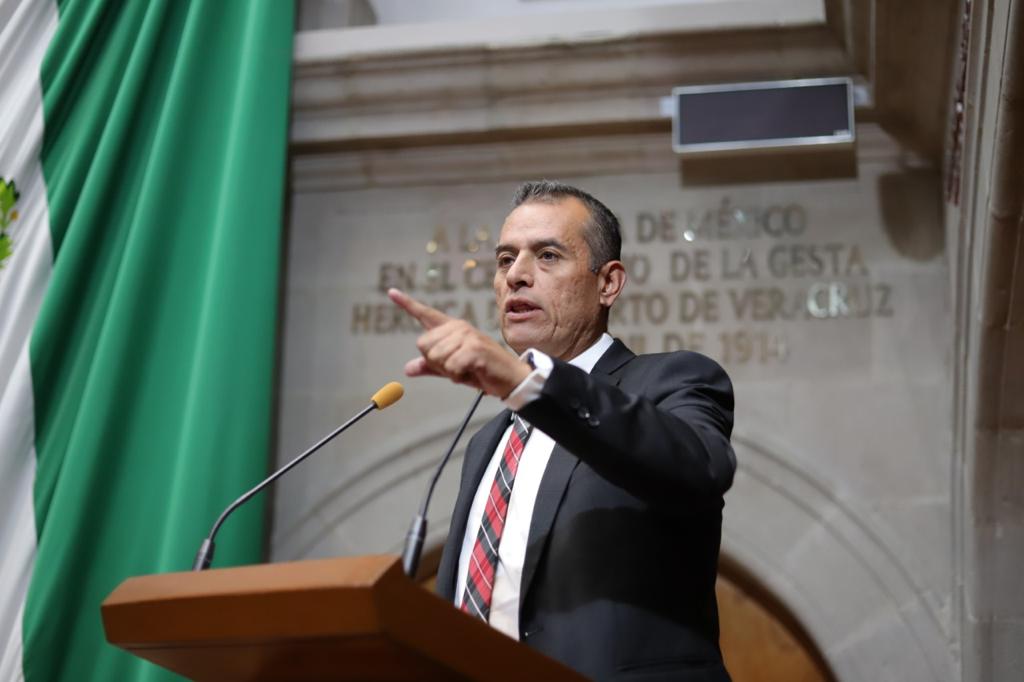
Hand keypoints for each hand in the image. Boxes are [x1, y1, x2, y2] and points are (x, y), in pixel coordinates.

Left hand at [388, 288, 531, 397]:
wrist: (509, 378)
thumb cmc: (481, 371)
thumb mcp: (451, 369)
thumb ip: (431, 367)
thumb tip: (408, 369)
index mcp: (452, 328)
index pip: (425, 314)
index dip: (407, 304)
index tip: (391, 292)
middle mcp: (458, 327)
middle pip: (423, 346)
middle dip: (436, 364)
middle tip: (458, 366)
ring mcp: (467, 336)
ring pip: (436, 358)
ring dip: (449, 371)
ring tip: (467, 369)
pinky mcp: (474, 348)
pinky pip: (451, 367)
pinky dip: (459, 376)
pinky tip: (473, 372)